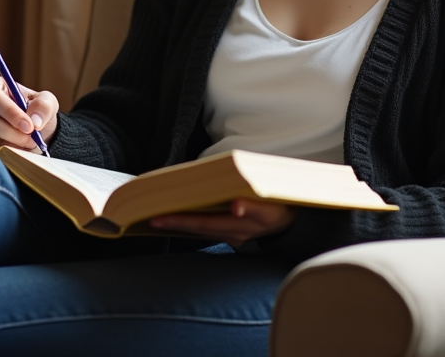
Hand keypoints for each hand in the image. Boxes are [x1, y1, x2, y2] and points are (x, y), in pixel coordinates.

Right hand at [0, 73, 58, 150]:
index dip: (9, 112)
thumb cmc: (35, 110)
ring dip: (10, 144)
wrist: (31, 130)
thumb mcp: (47, 102)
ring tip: (28, 142)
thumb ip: (44, 106)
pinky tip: (19, 148)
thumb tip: (34, 120)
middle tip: (32, 139)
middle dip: (11, 132)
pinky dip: (6, 152)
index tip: (29, 126)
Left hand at [149, 198, 296, 247]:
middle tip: (148, 218)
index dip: (179, 220)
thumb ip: (253, 206)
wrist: (296, 225)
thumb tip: (237, 206)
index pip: (201, 223)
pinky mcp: (235, 236)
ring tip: (158, 216)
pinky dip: (195, 224)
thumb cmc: (281, 208)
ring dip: (181, 225)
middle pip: (197, 229)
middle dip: (173, 223)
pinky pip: (210, 230)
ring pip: (202, 231)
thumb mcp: (271, 207)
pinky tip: (181, 218)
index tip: (158, 217)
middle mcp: (233, 234)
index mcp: (238, 225)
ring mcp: (233, 237)